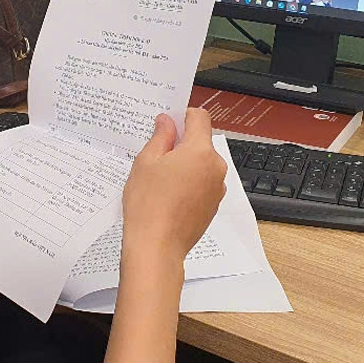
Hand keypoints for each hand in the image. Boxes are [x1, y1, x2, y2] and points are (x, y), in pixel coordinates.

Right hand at [122, 108, 226, 259]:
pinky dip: (189, 183)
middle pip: (201, 142)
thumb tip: (167, 122)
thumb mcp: (146, 162)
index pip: (200, 117)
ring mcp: (217, 188)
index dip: (182, 116)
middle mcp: (215, 167)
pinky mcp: (213, 204)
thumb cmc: (149, 204)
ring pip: (202, 164)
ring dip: (185, 165)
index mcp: (200, 151)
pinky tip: (169, 196)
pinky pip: (203, 183)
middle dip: (181, 144)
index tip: (168, 124)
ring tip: (160, 181)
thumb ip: (160, 137)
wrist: (157, 246)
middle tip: (155, 157)